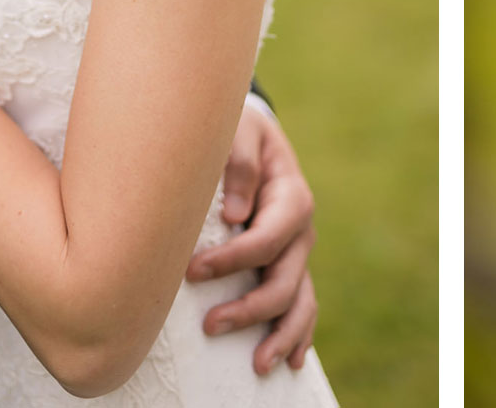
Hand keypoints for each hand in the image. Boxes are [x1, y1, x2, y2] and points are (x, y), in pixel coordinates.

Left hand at [187, 100, 317, 372]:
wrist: (249, 134)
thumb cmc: (238, 132)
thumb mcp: (238, 130)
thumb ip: (238, 162)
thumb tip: (235, 214)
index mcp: (291, 196)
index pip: (268, 238)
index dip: (235, 259)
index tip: (193, 271)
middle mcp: (299, 230)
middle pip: (286, 279)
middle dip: (250, 308)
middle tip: (210, 325)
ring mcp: (297, 252)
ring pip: (300, 302)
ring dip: (281, 335)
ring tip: (258, 365)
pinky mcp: (287, 266)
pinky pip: (301, 305)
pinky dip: (298, 334)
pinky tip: (290, 362)